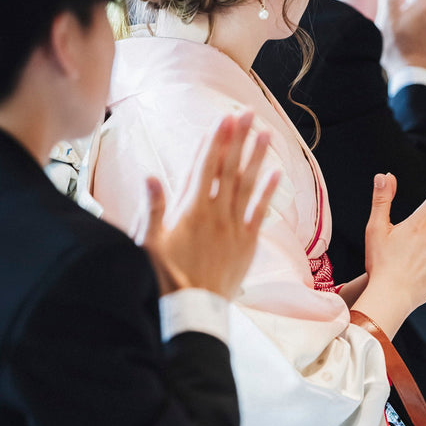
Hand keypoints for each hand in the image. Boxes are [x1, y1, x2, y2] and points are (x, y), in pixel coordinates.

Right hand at [134, 111, 279, 298]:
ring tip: (265, 132)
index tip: (222, 120)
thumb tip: (151, 175)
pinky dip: (268, 193)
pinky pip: (260, 213)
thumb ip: (153, 208)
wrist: (191, 312)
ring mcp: (233, 228)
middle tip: (246, 113)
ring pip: (247, 185)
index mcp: (190, 211)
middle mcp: (215, 214)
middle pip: (228, 169)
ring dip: (256, 158)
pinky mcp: (246, 244)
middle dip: (237, 139)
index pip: (204, 168)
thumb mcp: (148, 243)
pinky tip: (276, 173)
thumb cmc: (163, 278)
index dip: (214, 142)